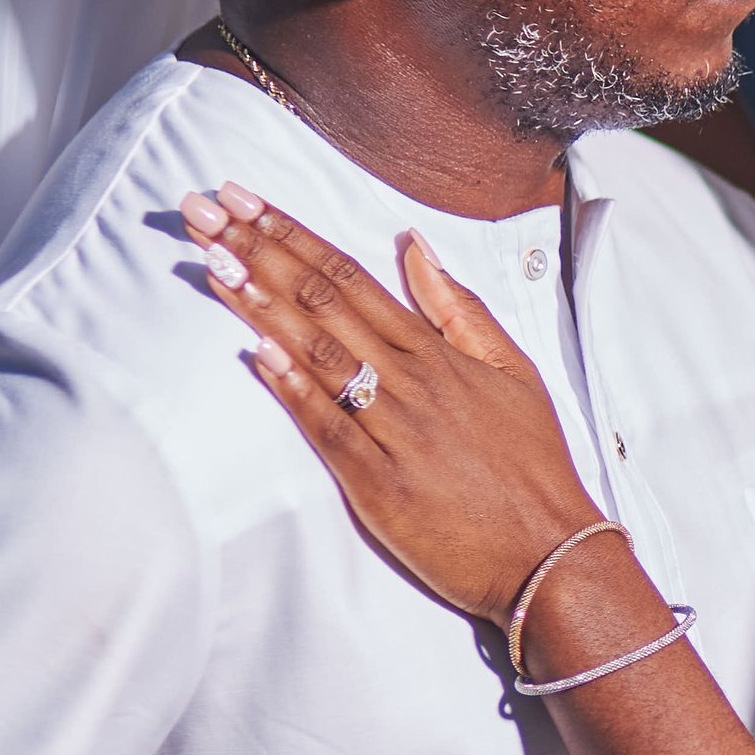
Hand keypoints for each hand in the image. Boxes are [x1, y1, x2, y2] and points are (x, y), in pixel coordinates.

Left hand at [180, 185, 595, 632]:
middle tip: (201, 209)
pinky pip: (326, 427)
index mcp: (437, 352)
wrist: (553, 555)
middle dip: (256, 250)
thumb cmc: (533, 466)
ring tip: (210, 258)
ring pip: (316, 353)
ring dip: (259, 304)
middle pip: (321, 300)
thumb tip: (413, 244)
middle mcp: (411, 382)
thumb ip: (459, 307)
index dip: (290, 233)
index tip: (243, 198)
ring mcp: (392, 432)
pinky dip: (291, 388)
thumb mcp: (514, 370)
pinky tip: (254, 351)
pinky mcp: (377, 486)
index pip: (350, 275)